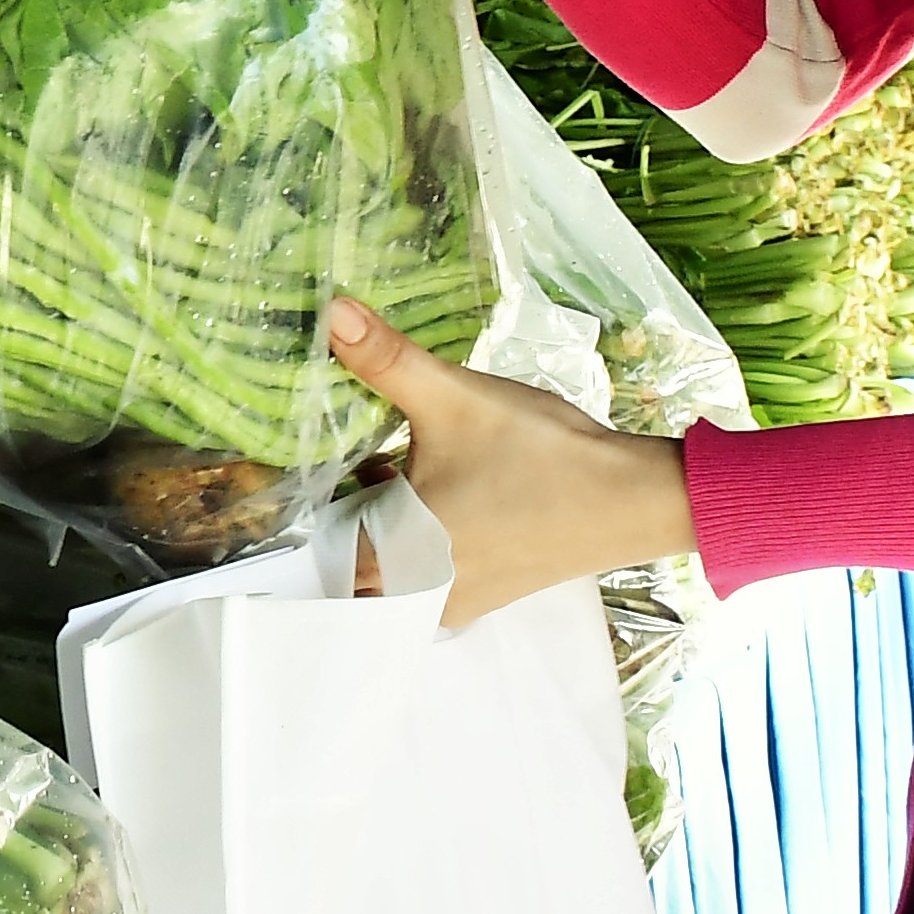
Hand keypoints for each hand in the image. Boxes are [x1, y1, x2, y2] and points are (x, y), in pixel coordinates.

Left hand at [324, 295, 692, 624]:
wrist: (632, 498)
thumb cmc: (540, 457)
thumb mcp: (455, 398)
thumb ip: (386, 358)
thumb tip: (332, 312)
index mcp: (392, 563)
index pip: (310, 557)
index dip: (296, 516)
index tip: (280, 479)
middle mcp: (416, 598)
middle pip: (344, 561)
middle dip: (338, 511)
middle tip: (341, 459)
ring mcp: (453, 601)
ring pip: (386, 565)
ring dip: (380, 521)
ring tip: (383, 467)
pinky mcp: (484, 591)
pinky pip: (424, 570)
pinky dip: (417, 534)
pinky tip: (432, 485)